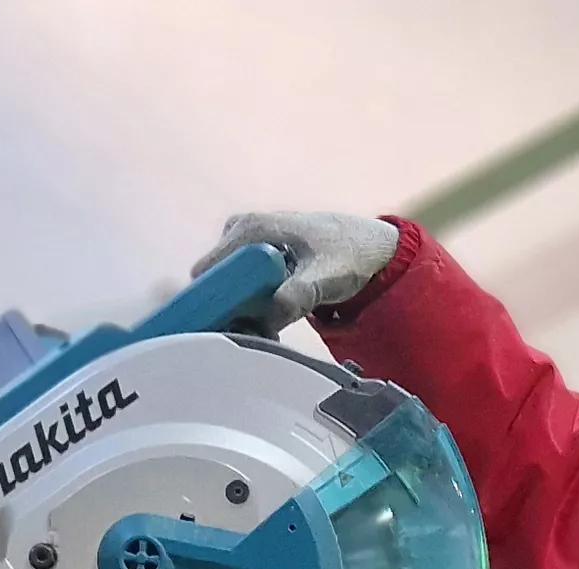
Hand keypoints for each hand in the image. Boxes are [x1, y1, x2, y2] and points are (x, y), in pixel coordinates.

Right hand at [200, 212, 399, 325]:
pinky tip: (274, 318)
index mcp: (249, 228)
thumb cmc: (348, 254)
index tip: (235, 327)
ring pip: (228, 289)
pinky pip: (240, 289)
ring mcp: (245, 245)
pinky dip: (254, 308)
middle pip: (214, 283)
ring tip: (272, 326)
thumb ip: (298, 295)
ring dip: (245, 313)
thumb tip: (269, 315)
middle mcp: (240, 232)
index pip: (207, 272)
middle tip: (261, 329)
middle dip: (232, 311)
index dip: (216, 303)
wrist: (371, 247)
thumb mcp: (325, 276)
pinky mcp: (254, 259)